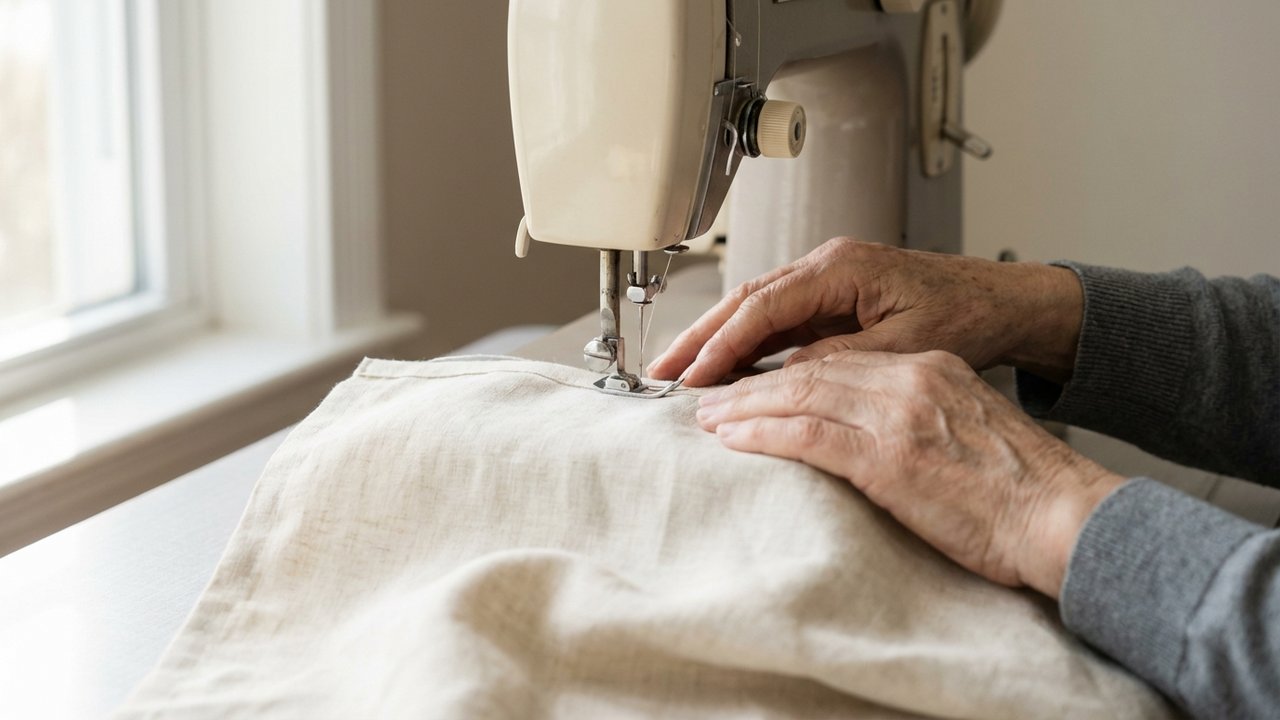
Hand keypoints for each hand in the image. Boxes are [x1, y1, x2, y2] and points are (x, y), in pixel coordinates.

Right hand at [648, 238, 1083, 386]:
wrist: (1003, 302)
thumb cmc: (967, 315)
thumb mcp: (904, 346)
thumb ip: (842, 359)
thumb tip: (788, 377)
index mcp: (841, 267)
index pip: (763, 306)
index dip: (722, 343)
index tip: (694, 376)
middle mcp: (826, 266)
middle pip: (744, 301)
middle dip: (699, 337)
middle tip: (661, 373)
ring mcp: (826, 282)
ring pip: (754, 310)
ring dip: (716, 342)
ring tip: (679, 376)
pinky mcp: (831, 301)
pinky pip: (776, 322)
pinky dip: (745, 347)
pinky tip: (725, 373)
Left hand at [695, 350, 1123, 597]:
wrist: (1067, 518)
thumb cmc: (1024, 493)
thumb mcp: (969, 432)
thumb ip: (921, 418)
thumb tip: (878, 436)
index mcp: (931, 368)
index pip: (840, 362)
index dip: (788, 374)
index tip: (754, 388)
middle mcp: (910, 379)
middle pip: (810, 370)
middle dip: (753, 385)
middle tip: (712, 398)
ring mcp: (898, 414)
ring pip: (799, 394)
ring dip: (744, 408)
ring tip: (708, 418)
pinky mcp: (888, 455)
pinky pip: (807, 434)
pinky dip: (762, 433)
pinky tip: (733, 438)